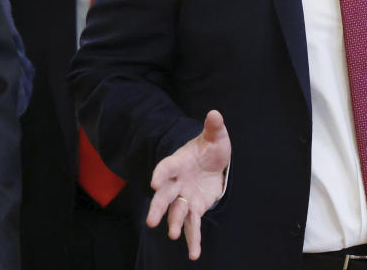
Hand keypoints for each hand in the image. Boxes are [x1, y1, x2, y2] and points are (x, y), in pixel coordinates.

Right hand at [147, 110, 230, 259]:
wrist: (212, 163)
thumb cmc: (210, 148)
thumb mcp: (215, 137)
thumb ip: (214, 127)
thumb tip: (215, 113)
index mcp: (178, 162)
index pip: (166, 167)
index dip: (161, 173)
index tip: (154, 181)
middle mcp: (176, 183)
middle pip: (164, 196)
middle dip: (157, 208)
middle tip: (150, 221)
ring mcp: (184, 197)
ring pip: (176, 212)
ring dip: (174, 223)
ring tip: (173, 235)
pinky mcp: (195, 209)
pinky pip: (193, 226)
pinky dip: (193, 239)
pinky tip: (194, 254)